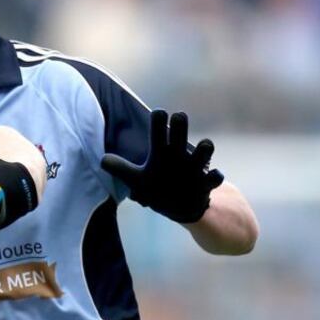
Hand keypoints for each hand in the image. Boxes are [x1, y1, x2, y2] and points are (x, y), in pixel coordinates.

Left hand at [101, 110, 223, 222]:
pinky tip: (212, 178)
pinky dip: (216, 176)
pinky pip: (217, 177)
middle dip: (180, 124)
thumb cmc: (158, 187)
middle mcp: (179, 155)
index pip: (158, 129)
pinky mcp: (207, 185)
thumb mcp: (137, 180)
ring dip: (205, 147)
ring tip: (203, 145)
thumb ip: (121, 169)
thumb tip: (102, 160)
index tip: (158, 113)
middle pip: (181, 131)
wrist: (181, 206)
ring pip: (206, 149)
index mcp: (161, 151)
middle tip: (178, 117)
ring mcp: (195, 168)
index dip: (159, 120)